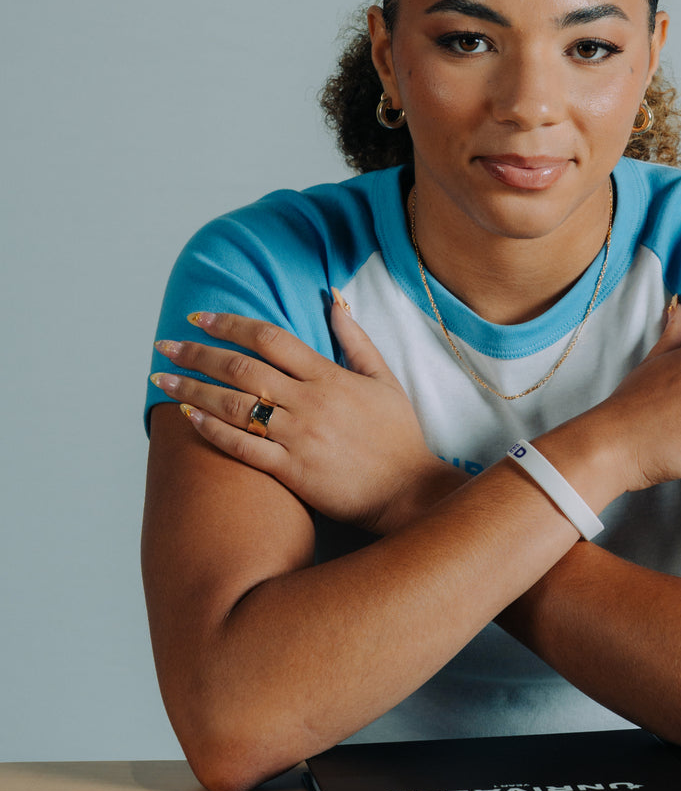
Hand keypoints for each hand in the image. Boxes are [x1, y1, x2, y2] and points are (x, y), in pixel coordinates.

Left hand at [150, 302, 441, 532]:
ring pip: (234, 405)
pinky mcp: (292, 471)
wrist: (409, 491)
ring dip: (193, 389)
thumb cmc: (399, 436)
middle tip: (165, 344)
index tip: (199, 318)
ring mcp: (299, 437)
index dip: (230, 324)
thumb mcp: (384, 380)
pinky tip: (188, 418)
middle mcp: (310, 402)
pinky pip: (243, 447)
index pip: (270, 338)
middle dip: (197, 353)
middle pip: (242, 367)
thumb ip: (356, 340)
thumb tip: (335, 300)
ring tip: (162, 379)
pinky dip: (212, 430)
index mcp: (330, 376)